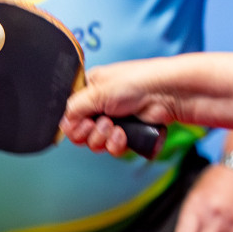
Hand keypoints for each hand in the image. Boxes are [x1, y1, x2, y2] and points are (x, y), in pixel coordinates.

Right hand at [62, 60, 182, 157]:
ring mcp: (115, 121)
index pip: (69, 113)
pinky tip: (123, 135)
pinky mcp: (129, 134)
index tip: (79, 123)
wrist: (168, 93)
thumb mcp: (98, 90)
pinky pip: (113, 149)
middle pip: (80, 132)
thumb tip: (64, 122)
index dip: (71, 123)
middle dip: (87, 132)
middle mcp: (101, 106)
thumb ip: (75, 107)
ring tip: (114, 127)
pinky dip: (115, 145)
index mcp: (91, 89)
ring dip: (101, 139)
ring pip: (95, 143)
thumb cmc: (136, 82)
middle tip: (99, 124)